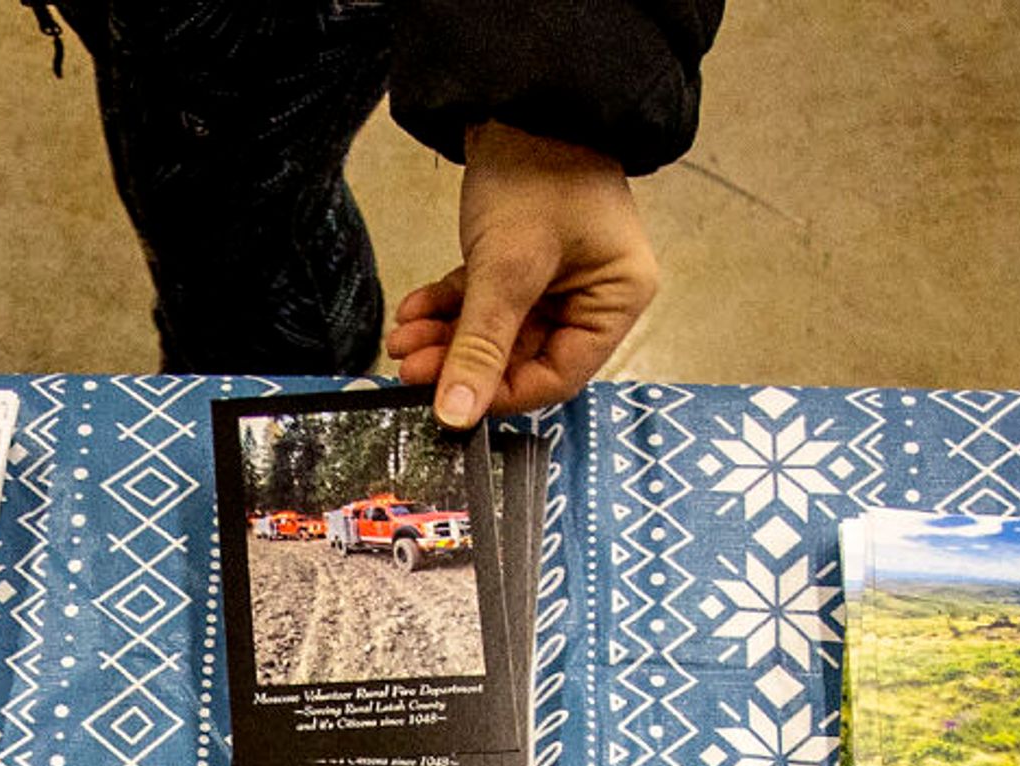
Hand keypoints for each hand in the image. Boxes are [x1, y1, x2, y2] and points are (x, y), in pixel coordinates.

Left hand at [387, 125, 661, 425]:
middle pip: (522, 356)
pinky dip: (448, 307)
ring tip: (402, 341)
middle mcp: (593, 293)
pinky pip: (484, 300)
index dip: (503, 394)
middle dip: (461, 361)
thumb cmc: (538, 171)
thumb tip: (458, 414)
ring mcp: (558, 276)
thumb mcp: (507, 268)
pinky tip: (413, 311)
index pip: (559, 376)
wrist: (519, 98)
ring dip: (446, 337)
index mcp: (616, 299)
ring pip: (496, 330)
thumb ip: (480, 345)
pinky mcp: (524, 259)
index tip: (452, 404)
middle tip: (411, 368)